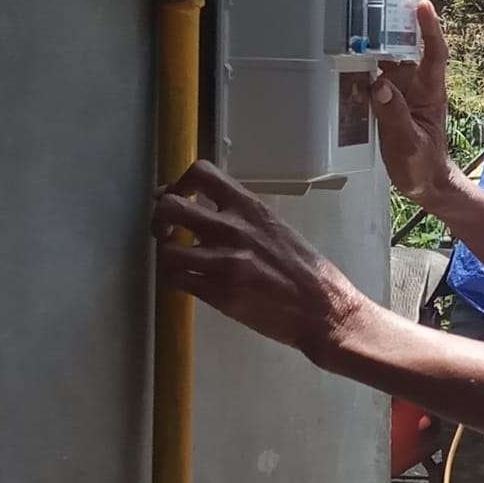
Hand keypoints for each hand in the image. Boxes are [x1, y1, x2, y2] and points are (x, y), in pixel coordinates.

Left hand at [152, 160, 363, 362]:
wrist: (323, 309)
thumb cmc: (305, 270)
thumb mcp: (277, 228)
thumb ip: (244, 218)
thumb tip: (211, 212)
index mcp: (251, 208)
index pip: (201, 173)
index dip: (179, 183)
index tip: (181, 198)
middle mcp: (233, 228)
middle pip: (170, 207)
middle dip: (160, 220)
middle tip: (168, 232)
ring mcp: (223, 261)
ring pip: (166, 249)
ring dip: (167, 256)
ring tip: (179, 262)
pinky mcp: (218, 293)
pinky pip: (176, 280)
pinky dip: (176, 280)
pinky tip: (188, 282)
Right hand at [370, 0, 460, 208]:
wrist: (424, 183)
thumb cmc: (423, 166)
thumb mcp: (409, 144)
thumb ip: (395, 116)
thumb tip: (379, 86)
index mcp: (430, 92)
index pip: (434, 54)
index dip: (430, 29)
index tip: (423, 6)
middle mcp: (417, 86)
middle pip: (407, 49)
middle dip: (394, 26)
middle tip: (373, 5)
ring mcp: (403, 93)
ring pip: (390, 61)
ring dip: (375, 45)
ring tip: (354, 27)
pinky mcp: (390, 102)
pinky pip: (376, 79)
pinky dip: (364, 68)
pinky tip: (347, 61)